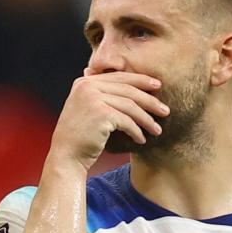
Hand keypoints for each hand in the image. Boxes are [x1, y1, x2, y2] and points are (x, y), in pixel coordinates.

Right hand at [51, 71, 167, 170]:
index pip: (119, 77)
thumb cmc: (80, 137)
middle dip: (150, 100)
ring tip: (157, 129)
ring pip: (130, 106)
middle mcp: (87, 86)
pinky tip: (142, 139)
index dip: (140, 80)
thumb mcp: (88, 109)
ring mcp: (93, 99)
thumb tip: (132, 88)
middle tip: (165, 110)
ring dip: (147, 119)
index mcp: (85, 82)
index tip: (157, 86)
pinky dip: (137, 131)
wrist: (66, 156)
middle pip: (128, 90)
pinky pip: (127, 121)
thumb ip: (102, 95)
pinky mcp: (101, 114)